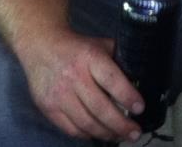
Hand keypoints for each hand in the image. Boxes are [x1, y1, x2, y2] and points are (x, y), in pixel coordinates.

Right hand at [20, 30, 143, 141]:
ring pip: (86, 123)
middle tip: (135, 132)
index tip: (140, 109)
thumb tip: (140, 79)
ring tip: (121, 136)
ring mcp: (59, 95)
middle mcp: (73, 77)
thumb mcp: (100, 45)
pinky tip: (100, 133)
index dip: (128, 96)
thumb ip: (118, 59)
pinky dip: (88, 134)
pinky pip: (71, 129)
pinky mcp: (48, 108)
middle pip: (100, 108)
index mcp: (90, 57)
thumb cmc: (78, 48)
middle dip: (121, 124)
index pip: (112, 80)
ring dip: (107, 134)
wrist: (41, 46)